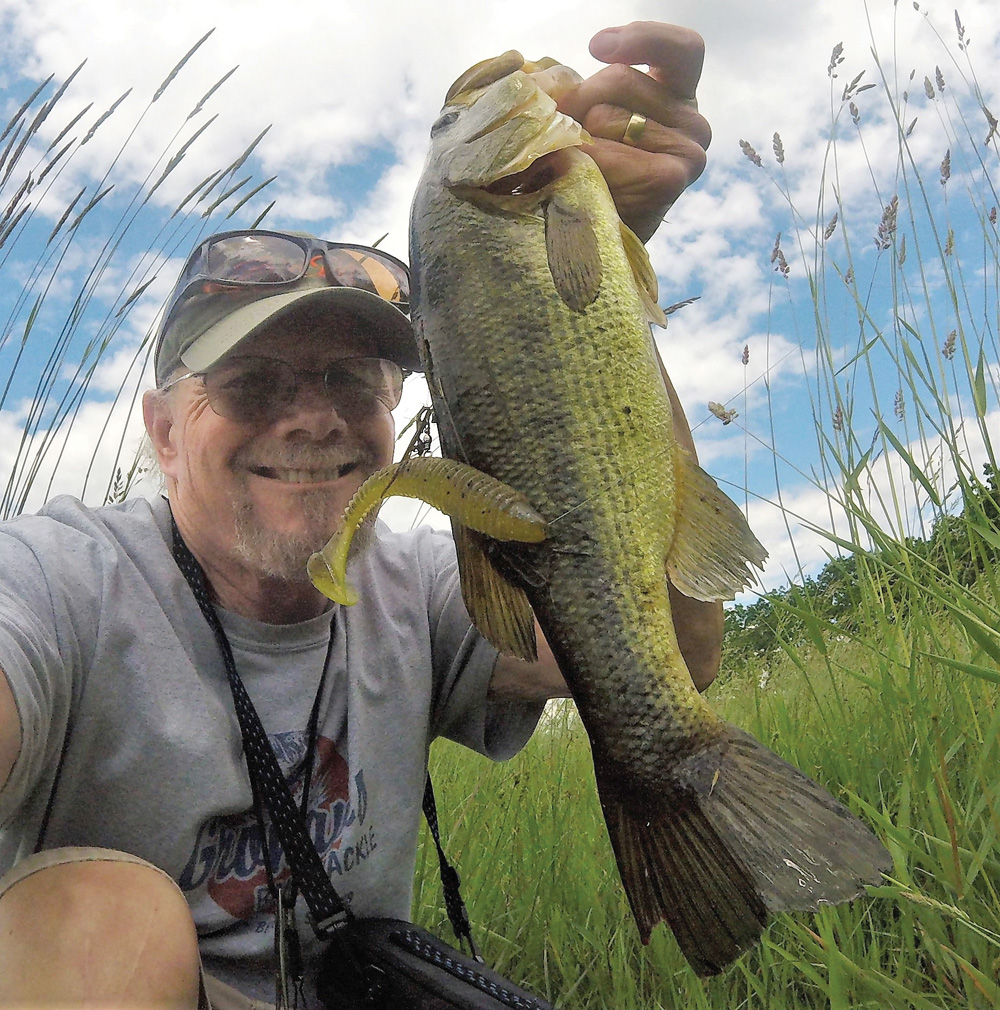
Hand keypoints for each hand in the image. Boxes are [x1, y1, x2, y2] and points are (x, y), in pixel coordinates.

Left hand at [557, 22, 710, 241]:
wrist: (590, 247)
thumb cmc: (582, 178)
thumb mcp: (579, 122)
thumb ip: (568, 92)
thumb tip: (540, 84)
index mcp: (678, 97)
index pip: (682, 50)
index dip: (643, 39)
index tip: (596, 47)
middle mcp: (693, 123)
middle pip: (620, 79)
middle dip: (578, 103)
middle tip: (568, 142)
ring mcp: (688, 153)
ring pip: (608, 114)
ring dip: (576, 139)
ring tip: (576, 170)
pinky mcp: (670, 179)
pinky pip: (607, 151)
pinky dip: (583, 165)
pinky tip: (584, 186)